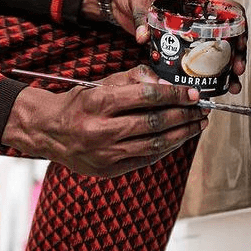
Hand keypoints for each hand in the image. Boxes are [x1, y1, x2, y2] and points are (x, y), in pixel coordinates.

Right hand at [1, 64, 206, 177]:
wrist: (48, 133)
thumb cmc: (77, 105)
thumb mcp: (99, 84)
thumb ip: (131, 80)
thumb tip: (163, 82)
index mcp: (98, 103)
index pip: (146, 97)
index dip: (174, 95)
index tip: (192, 93)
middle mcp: (101, 130)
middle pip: (154, 122)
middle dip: (184, 114)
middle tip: (201, 109)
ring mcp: (105, 153)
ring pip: (154, 144)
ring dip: (181, 133)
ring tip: (196, 124)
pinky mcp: (109, 170)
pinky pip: (145, 158)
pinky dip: (165, 148)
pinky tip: (177, 138)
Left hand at [83, 0, 247, 95]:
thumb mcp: (139, 2)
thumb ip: (141, 18)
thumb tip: (142, 36)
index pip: (227, 8)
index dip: (238, 26)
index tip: (240, 44)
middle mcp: (199, 12)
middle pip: (229, 31)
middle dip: (237, 52)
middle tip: (237, 69)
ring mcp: (193, 26)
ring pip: (219, 45)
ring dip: (227, 65)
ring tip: (231, 83)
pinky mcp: (184, 39)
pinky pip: (202, 53)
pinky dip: (209, 68)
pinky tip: (213, 83)